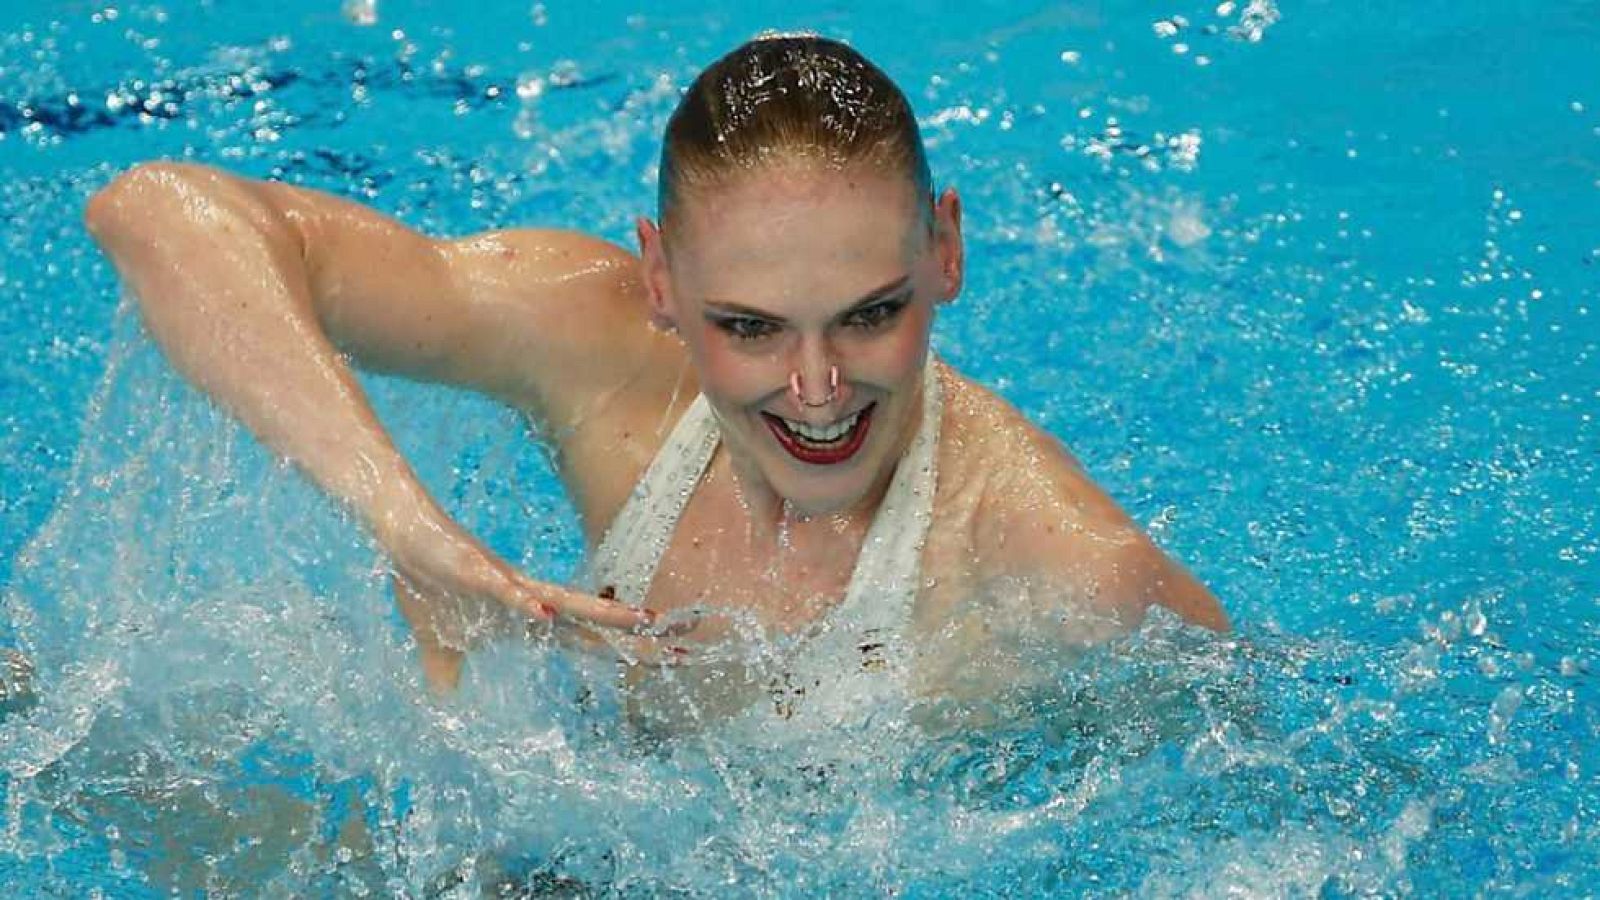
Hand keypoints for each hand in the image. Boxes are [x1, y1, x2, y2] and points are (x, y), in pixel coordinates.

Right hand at [383, 510, 658, 692]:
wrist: (402, 541)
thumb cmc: (428, 587)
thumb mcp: (438, 649)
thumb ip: (446, 676)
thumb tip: (442, 703)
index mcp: (532, 624)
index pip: (592, 644)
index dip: (630, 654)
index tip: (674, 660)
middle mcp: (534, 602)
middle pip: (596, 625)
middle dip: (640, 638)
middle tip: (688, 648)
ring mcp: (510, 586)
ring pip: (567, 599)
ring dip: (604, 612)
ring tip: (644, 620)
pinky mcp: (479, 571)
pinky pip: (507, 590)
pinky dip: (526, 603)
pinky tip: (546, 614)